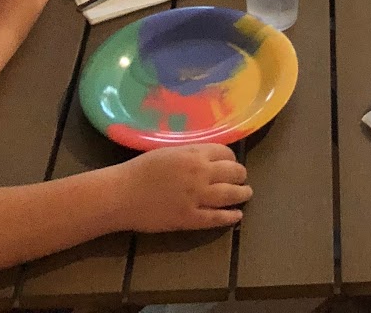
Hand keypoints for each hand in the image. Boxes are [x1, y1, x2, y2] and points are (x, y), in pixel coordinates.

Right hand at [122, 145, 251, 231]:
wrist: (123, 194)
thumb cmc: (141, 170)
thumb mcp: (169, 151)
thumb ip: (190, 154)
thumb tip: (205, 157)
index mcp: (194, 153)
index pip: (226, 153)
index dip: (232, 159)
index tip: (231, 164)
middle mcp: (201, 173)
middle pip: (233, 172)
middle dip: (240, 175)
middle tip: (242, 179)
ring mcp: (197, 197)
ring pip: (230, 194)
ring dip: (242, 194)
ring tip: (246, 194)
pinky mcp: (190, 218)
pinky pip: (217, 218)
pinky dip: (230, 217)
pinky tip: (236, 216)